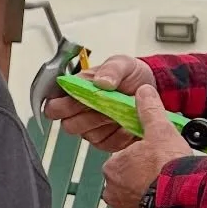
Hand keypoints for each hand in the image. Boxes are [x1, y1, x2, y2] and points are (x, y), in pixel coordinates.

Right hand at [42, 54, 156, 149]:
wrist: (153, 89)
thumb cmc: (132, 75)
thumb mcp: (124, 63)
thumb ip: (111, 69)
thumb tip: (101, 82)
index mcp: (76, 91)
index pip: (54, 104)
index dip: (60, 105)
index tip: (77, 99)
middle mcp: (80, 112)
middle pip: (68, 124)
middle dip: (86, 116)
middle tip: (103, 105)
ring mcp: (93, 128)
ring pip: (87, 135)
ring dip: (104, 124)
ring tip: (119, 111)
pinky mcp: (107, 141)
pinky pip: (106, 144)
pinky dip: (119, 134)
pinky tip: (126, 122)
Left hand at [102, 87, 192, 207]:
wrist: (180, 200)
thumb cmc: (167, 167)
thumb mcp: (160, 131)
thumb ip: (149, 111)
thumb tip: (143, 91)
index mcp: (112, 167)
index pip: (124, 159)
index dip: (142, 156)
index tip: (156, 157)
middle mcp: (111, 190)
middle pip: (128, 179)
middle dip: (143, 176)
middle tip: (163, 172)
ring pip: (134, 197)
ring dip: (148, 194)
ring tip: (166, 188)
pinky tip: (166, 203)